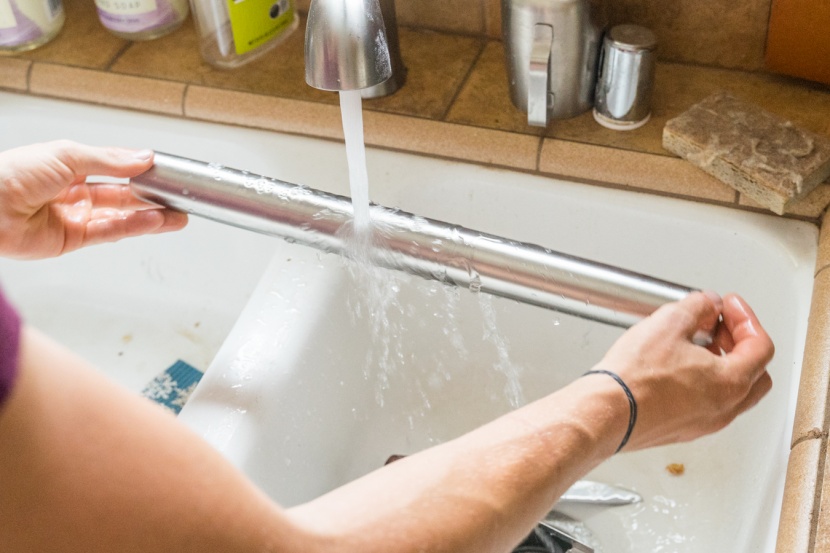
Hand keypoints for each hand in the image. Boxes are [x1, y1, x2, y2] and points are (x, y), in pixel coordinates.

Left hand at [0, 140, 187, 258]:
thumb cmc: (11, 174)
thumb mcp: (67, 155)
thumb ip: (109, 160)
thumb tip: (143, 158)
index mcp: (69, 166)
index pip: (114, 168)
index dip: (139, 171)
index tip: (165, 171)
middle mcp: (73, 192)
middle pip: (121, 195)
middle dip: (151, 196)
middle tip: (179, 197)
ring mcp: (74, 217)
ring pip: (120, 217)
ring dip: (151, 216)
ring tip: (178, 215)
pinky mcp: (72, 240)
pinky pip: (110, 232)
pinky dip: (134, 227)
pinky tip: (155, 222)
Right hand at [588, 291, 773, 449]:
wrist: (605, 412)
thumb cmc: (634, 378)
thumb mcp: (668, 322)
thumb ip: (697, 306)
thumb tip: (707, 304)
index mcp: (731, 382)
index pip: (760, 346)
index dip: (746, 319)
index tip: (728, 306)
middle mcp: (724, 408)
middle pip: (755, 373)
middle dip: (741, 344)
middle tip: (720, 326)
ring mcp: (703, 423)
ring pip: (732, 392)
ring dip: (722, 365)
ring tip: (696, 344)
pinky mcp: (681, 429)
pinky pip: (707, 405)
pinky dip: (703, 383)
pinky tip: (678, 367)